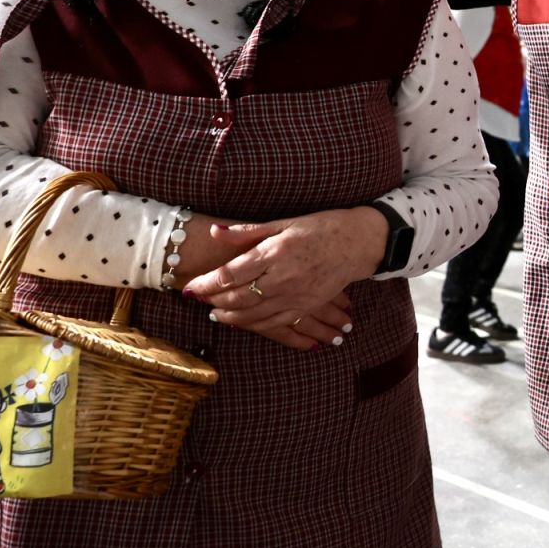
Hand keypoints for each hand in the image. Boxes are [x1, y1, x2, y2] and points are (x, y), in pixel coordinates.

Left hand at [181, 207, 388, 348]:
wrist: (358, 243)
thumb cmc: (321, 227)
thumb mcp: (284, 222)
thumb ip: (247, 232)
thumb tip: (215, 232)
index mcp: (275, 252)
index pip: (230, 274)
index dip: (206, 284)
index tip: (190, 287)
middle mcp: (283, 277)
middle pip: (237, 298)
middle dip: (214, 301)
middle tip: (199, 300)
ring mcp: (295, 295)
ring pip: (253, 314)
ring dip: (229, 316)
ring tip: (215, 313)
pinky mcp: (305, 306)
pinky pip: (274, 322)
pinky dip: (253, 324)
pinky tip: (241, 321)